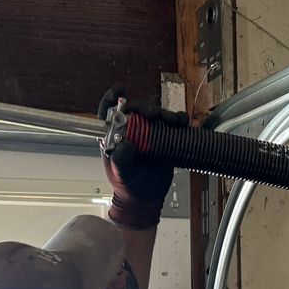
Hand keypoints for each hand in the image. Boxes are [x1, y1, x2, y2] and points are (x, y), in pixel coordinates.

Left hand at [98, 87, 182, 229]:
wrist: (146, 199)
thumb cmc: (128, 187)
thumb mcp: (122, 174)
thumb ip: (121, 160)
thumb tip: (126, 144)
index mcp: (113, 136)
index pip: (107, 111)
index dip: (112, 98)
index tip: (121, 89)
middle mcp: (130, 130)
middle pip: (136, 108)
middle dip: (145, 106)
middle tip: (154, 113)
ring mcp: (147, 133)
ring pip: (155, 114)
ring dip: (164, 113)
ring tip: (173, 120)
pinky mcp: (163, 138)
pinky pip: (170, 124)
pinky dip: (177, 120)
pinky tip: (181, 122)